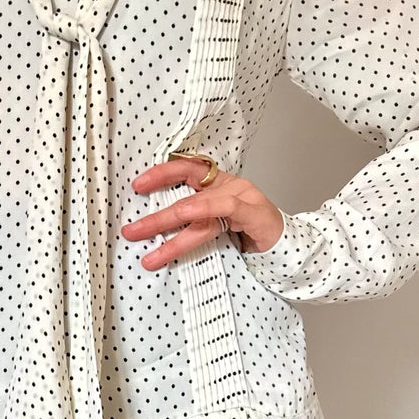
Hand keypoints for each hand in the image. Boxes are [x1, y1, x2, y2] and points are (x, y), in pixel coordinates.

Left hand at [121, 155, 285, 266]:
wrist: (287, 247)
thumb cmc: (251, 235)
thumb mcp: (217, 226)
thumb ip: (193, 223)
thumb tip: (155, 228)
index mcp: (218, 186)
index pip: (186, 170)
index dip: (161, 175)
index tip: (137, 186)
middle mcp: (229, 187)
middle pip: (187, 193)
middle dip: (156, 216)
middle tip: (131, 231)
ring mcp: (243, 198)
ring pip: (201, 208)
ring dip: (171, 226)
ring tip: (150, 248)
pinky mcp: (256, 213)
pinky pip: (227, 208)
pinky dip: (205, 210)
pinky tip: (187, 216)